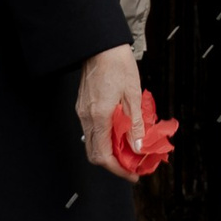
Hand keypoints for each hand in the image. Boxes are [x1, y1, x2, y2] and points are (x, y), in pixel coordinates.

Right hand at [79, 43, 145, 176]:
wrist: (101, 46)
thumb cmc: (118, 64)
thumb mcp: (133, 94)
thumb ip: (135, 124)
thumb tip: (138, 146)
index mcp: (99, 116)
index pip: (103, 155)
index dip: (118, 169)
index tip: (132, 174)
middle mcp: (86, 116)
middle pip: (95, 153)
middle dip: (114, 164)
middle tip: (132, 166)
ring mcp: (82, 111)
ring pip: (93, 143)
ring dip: (110, 152)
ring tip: (130, 151)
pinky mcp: (83, 106)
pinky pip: (92, 130)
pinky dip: (106, 138)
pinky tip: (121, 134)